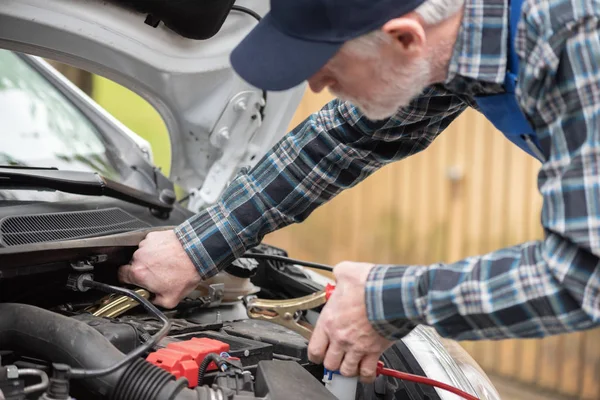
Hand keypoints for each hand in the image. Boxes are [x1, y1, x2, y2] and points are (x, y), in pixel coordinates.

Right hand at [118, 229, 200, 307]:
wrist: (197, 252)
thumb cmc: (185, 272)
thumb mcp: (170, 299)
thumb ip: (154, 301)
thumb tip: (150, 300)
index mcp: (138, 273)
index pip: (121, 276)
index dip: (127, 280)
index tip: (134, 282)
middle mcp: (139, 257)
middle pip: (133, 265)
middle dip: (142, 270)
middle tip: (156, 274)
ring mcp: (146, 245)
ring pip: (142, 254)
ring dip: (150, 259)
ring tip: (165, 263)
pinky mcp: (154, 236)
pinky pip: (150, 244)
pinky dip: (156, 249)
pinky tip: (167, 254)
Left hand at [308, 262, 393, 382]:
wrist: (391, 293)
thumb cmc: (369, 284)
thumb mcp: (347, 271)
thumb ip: (340, 274)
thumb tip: (341, 271)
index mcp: (329, 321)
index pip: (314, 349)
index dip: (315, 353)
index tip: (319, 352)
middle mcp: (341, 338)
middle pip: (329, 363)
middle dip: (331, 361)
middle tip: (335, 356)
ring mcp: (357, 346)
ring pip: (346, 371)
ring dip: (347, 369)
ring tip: (350, 363)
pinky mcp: (375, 351)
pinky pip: (367, 372)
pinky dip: (366, 375)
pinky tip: (366, 371)